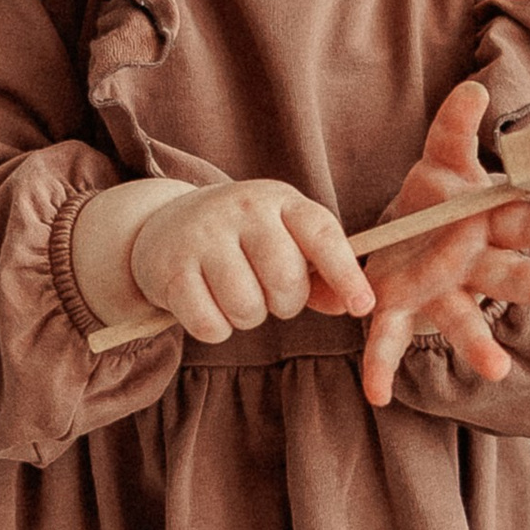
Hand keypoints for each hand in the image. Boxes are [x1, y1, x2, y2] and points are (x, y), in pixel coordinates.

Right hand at [124, 176, 374, 348]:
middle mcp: (243, 208)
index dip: (346, 274)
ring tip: (236, 298)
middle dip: (284, 303)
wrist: (166, 223)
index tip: (363, 307)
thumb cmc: (242, 239)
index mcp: (281, 200)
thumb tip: (352, 305)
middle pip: (285, 280)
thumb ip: (320, 273)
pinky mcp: (169, 267)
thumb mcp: (283, 240)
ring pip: (247, 307)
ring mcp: (203, 234)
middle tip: (268, 295)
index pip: (322, 236)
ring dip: (247, 318)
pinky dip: (216, 329)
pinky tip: (208, 306)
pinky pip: (209, 324)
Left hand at [357, 79, 529, 409]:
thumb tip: (474, 89)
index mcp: (489, 225)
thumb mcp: (440, 158)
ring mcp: (438, 292)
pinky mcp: (397, 310)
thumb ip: (455, 127)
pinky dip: (382, 368)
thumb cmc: (434, 201)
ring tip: (496, 371)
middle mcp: (472, 265)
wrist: (396, 238)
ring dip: (479, 344)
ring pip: (462, 318)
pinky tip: (377, 396)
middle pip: (509, 275)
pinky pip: (390, 340)